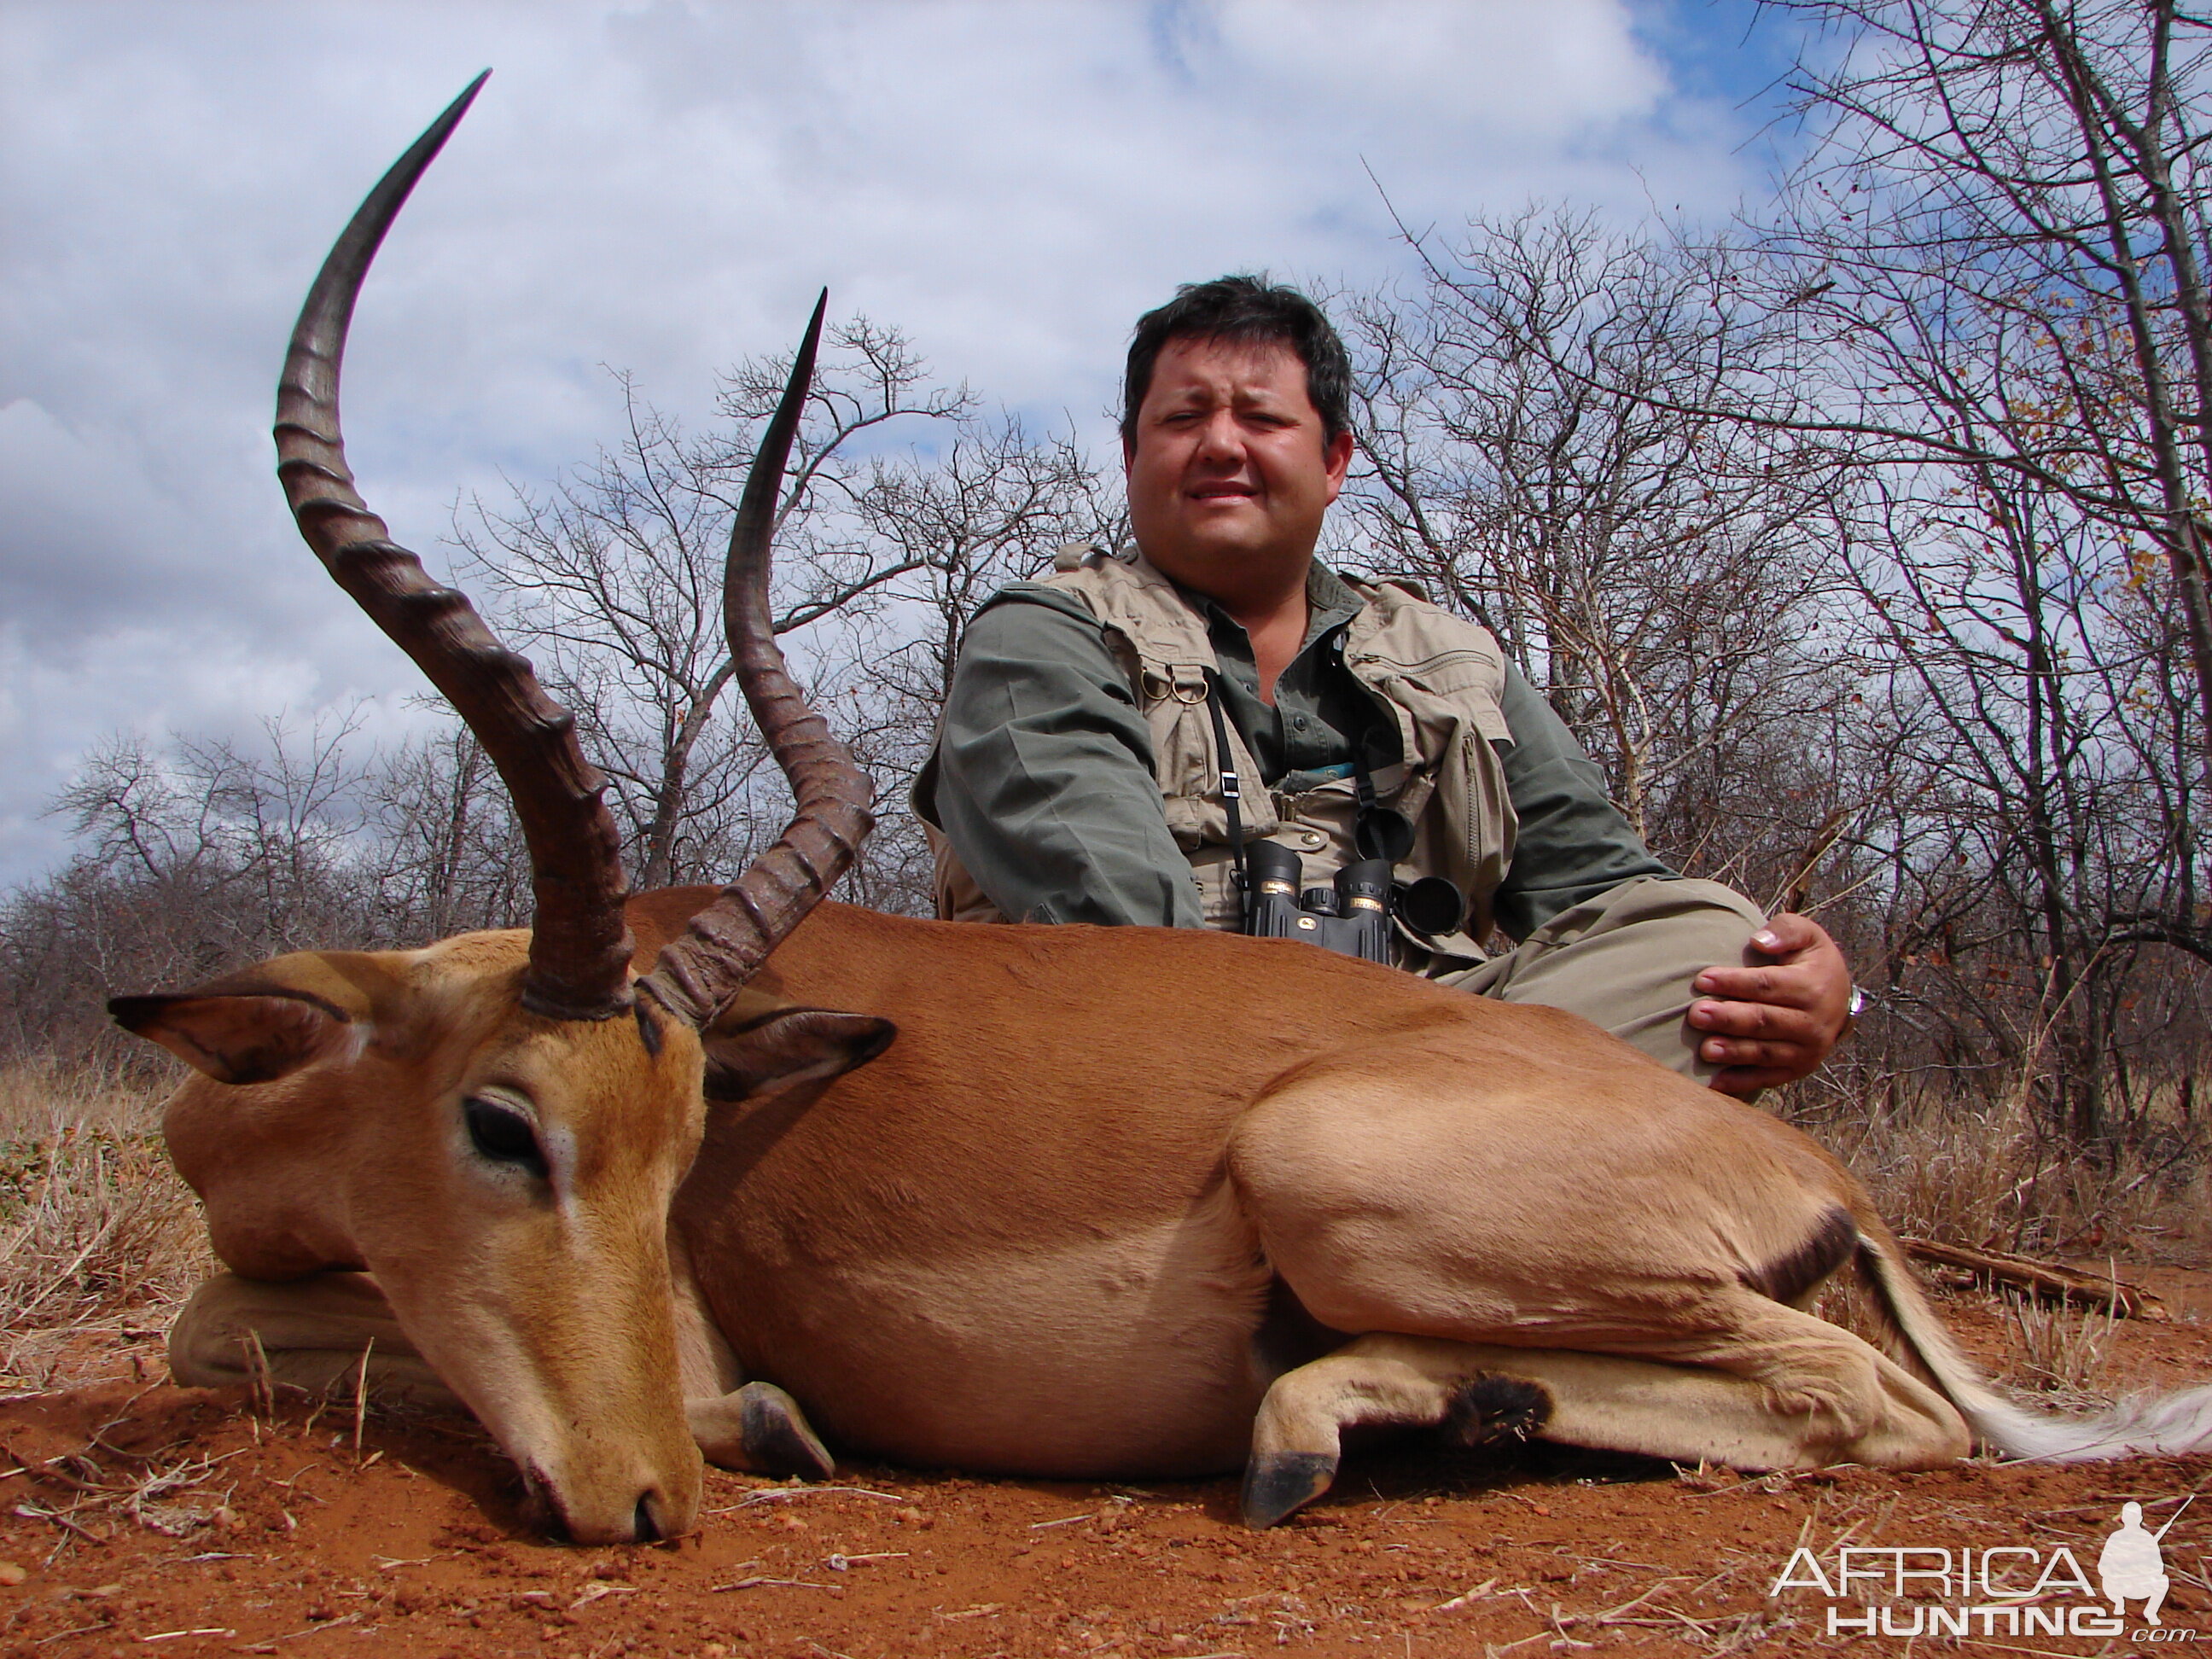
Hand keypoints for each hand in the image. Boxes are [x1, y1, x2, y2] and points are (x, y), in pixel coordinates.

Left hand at [1688, 913, 1853, 1097]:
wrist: (1839, 998)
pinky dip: (1741, 1083)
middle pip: (1764, 1021)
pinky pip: (1767, 1078)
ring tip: (1706, 1049)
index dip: (1735, 983)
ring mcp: (1806, 1051)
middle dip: (1729, 1018)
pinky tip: (1715, 1084)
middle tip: (1697, 1015)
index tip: (1703, 979)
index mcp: (1813, 987)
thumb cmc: (1810, 961)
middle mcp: (1813, 1023)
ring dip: (1734, 1052)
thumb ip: (1785, 931)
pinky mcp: (1797, 1069)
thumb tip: (1759, 942)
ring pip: (1765, 1052)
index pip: (1768, 985)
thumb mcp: (1807, 935)